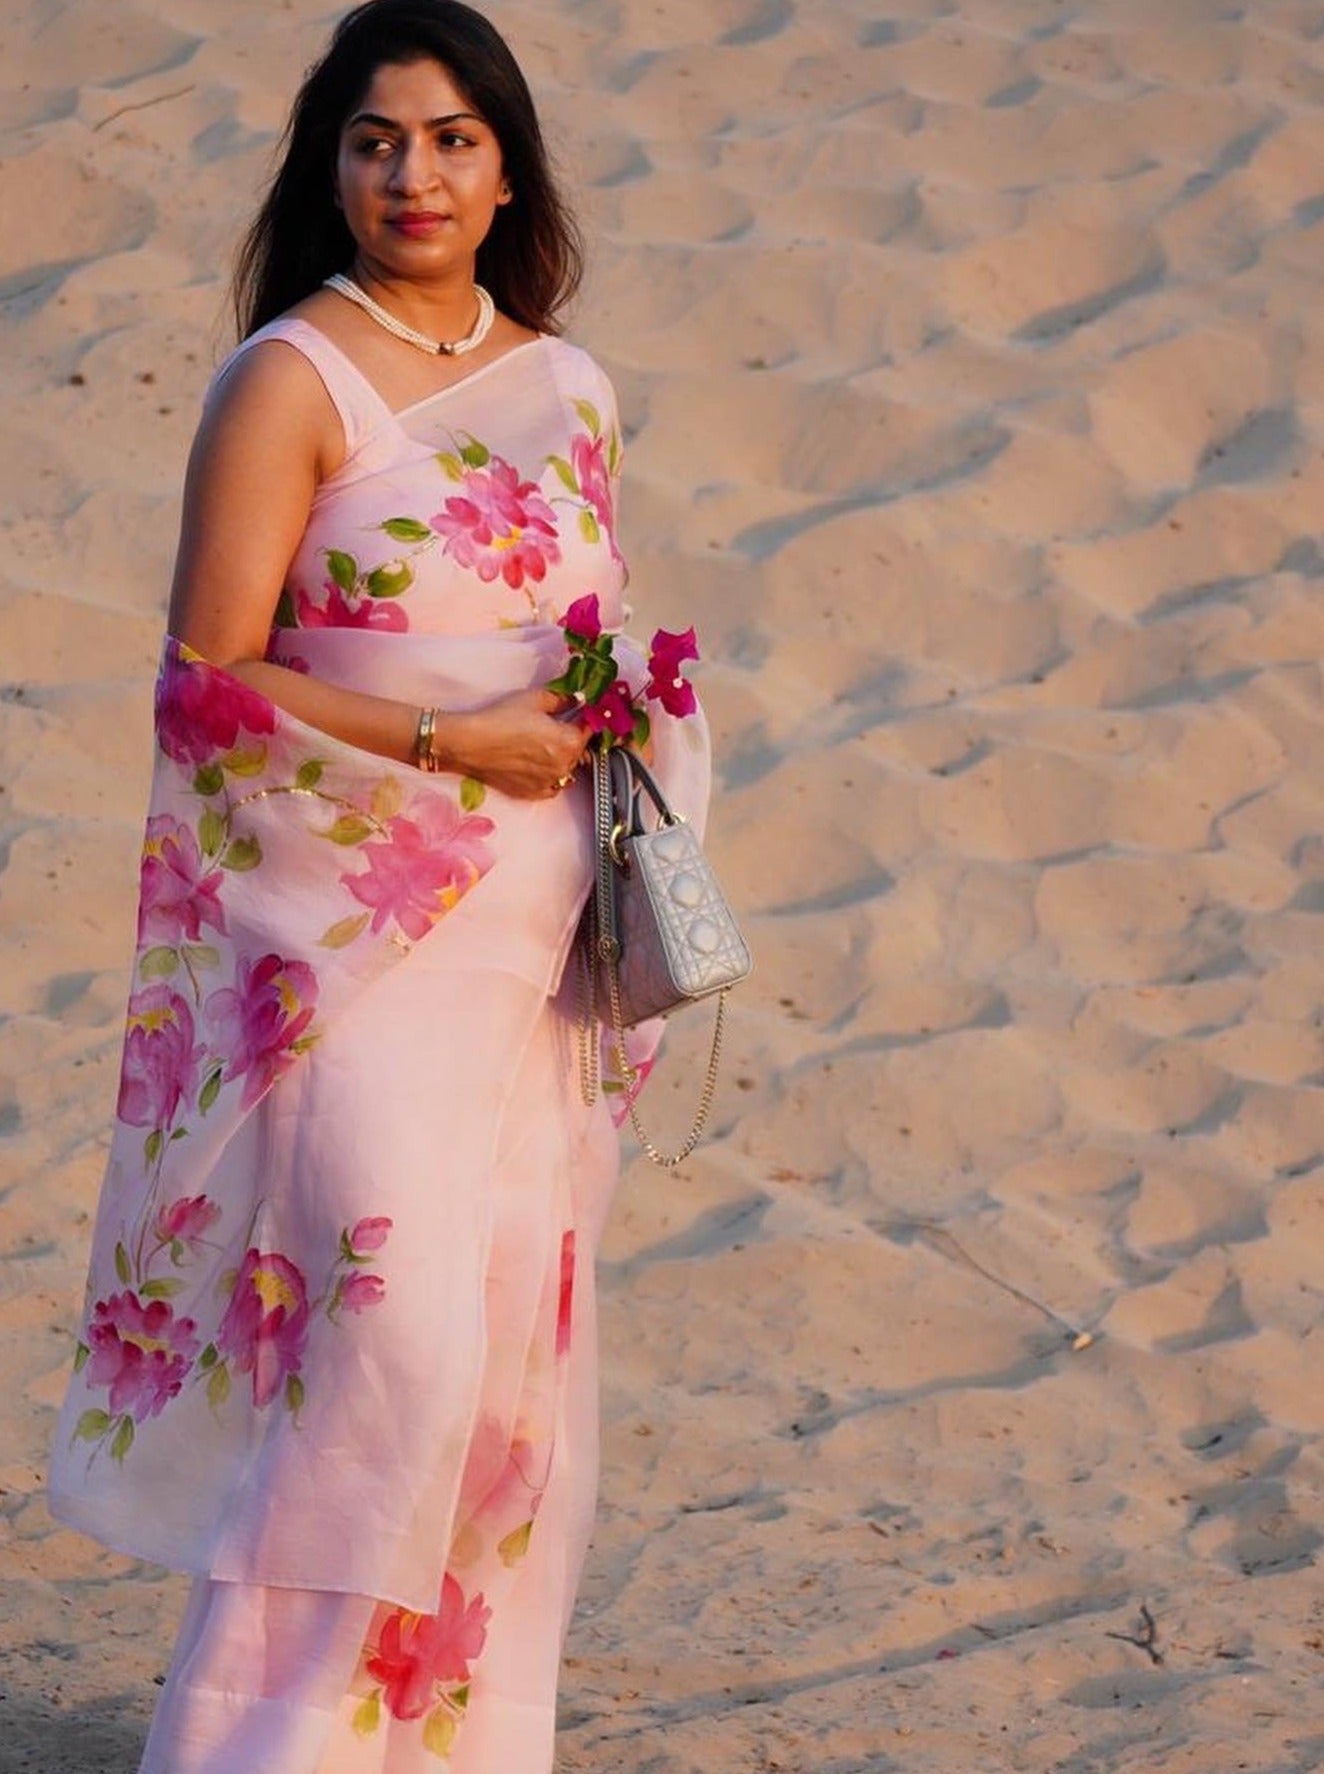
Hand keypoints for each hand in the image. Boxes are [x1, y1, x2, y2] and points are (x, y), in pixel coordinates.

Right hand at [433, 689, 589, 799]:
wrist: (470, 744)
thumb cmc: (500, 719)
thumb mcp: (535, 699)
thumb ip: (563, 699)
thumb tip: (577, 699)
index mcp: (569, 741)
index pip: (589, 728)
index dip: (585, 718)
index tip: (581, 712)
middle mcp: (564, 766)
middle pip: (579, 750)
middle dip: (571, 737)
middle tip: (554, 726)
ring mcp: (550, 782)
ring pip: (567, 769)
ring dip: (561, 757)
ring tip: (541, 744)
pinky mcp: (534, 793)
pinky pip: (553, 785)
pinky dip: (549, 775)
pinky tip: (536, 763)